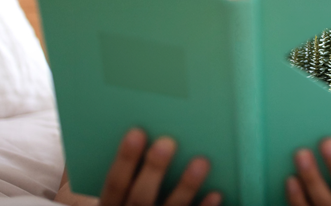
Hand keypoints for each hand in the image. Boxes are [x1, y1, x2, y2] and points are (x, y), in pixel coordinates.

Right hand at [100, 129, 221, 205]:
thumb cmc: (131, 203)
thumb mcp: (120, 195)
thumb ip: (128, 174)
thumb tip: (146, 133)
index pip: (115, 183)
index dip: (125, 159)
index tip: (136, 132)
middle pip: (140, 197)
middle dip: (154, 169)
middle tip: (167, 143)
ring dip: (186, 186)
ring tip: (201, 162)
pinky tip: (215, 193)